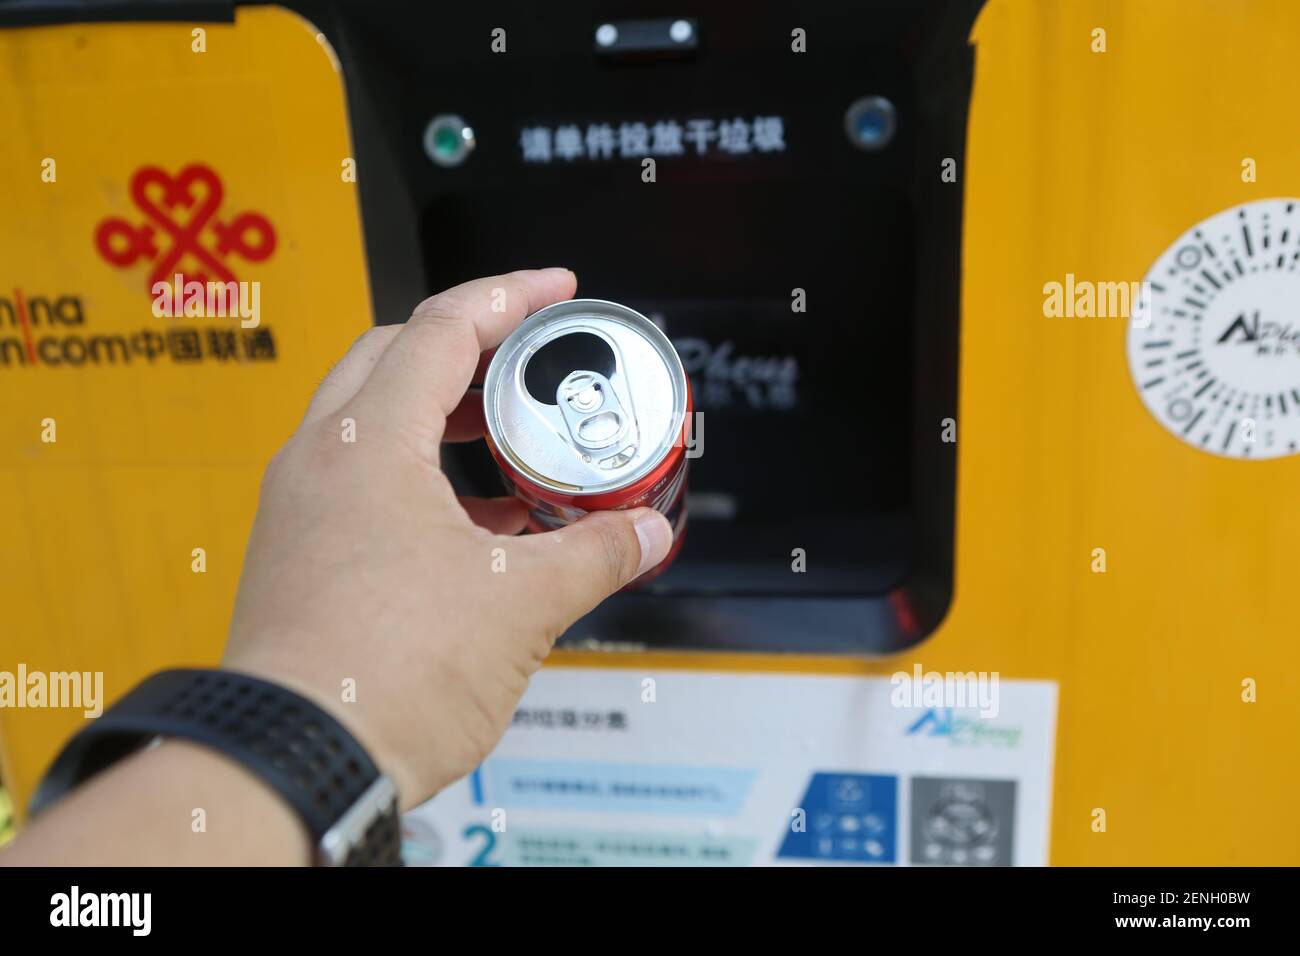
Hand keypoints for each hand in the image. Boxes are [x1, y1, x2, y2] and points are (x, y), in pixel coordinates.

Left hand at [221, 269, 672, 808]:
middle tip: (528, 359)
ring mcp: (298, 510)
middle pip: (392, 358)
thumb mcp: (523, 604)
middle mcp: (318, 462)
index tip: (556, 288)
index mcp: (368, 443)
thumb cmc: (387, 676)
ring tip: (509, 443)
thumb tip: (645, 535)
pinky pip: (358, 484)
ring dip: (441, 417)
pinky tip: (473, 526)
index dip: (510, 296)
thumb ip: (596, 555)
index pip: (443, 328)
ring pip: (370, 423)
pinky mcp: (296, 558)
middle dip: (468, 348)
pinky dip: (418, 478)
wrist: (297, 761)